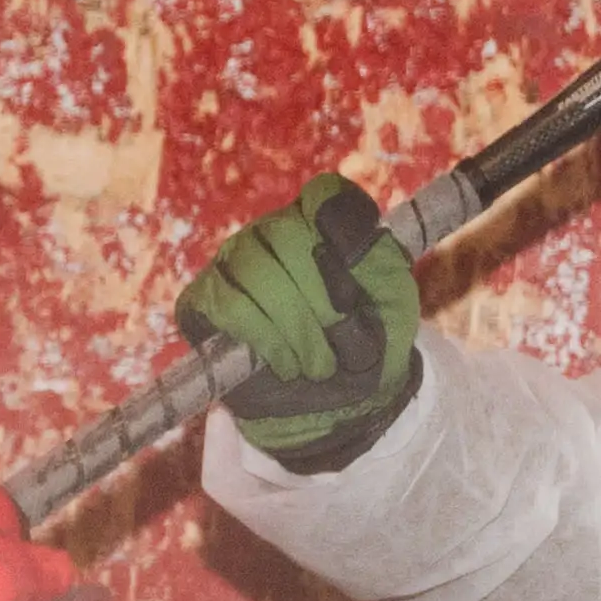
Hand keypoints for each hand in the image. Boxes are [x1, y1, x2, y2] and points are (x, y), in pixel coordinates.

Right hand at [173, 178, 424, 471]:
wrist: (338, 403)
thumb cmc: (369, 345)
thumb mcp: (395, 303)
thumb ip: (381, 263)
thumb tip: (341, 245)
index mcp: (323, 223)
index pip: (326, 197)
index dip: (346, 229)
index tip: (364, 271)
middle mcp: (274, 232)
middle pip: (286, 236)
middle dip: (320, 301)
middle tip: (340, 343)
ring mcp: (234, 262)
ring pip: (255, 272)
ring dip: (294, 327)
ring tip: (315, 365)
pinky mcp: (205, 299)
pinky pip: (226, 304)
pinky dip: (262, 337)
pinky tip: (282, 362)